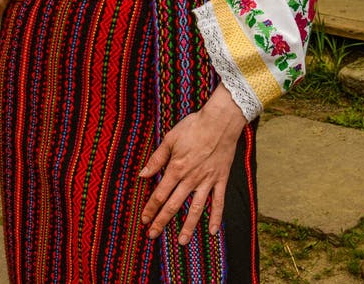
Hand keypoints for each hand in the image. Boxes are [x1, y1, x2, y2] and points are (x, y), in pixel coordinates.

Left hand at [139, 84, 245, 244]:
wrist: (219, 121)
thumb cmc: (193, 126)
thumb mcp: (170, 138)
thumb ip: (156, 158)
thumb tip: (142, 174)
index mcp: (176, 168)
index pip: (159, 194)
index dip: (150, 208)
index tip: (144, 219)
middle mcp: (190, 179)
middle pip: (173, 205)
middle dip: (162, 221)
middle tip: (153, 235)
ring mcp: (207, 181)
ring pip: (196, 208)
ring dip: (188, 226)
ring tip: (182, 242)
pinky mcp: (220, 179)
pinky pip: (218, 202)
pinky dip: (216, 217)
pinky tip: (213, 231)